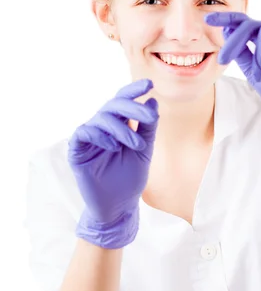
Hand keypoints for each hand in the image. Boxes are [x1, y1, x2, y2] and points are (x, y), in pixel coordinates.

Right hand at [67, 79, 158, 248]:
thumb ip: (147, 127)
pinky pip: (84, 133)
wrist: (119, 206)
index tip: (150, 84)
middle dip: (133, 107)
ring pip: (101, 118)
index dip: (134, 91)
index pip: (123, 101)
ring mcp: (89, 139)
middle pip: (113, 106)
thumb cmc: (130, 178)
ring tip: (136, 145)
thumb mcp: (144, 150)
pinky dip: (99, 135)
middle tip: (150, 117)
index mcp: (118, 125)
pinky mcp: (77, 151)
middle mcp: (102, 128)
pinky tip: (113, 146)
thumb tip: (152, 101)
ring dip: (122, 128)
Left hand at [205, 11, 260, 140]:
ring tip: (260, 75)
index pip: (243, 25)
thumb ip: (243, 54)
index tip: (207, 19)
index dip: (226, 19)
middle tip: (223, 58)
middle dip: (235, 39)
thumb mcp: (256, 75)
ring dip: (260, 53)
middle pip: (251, 25)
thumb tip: (226, 31)